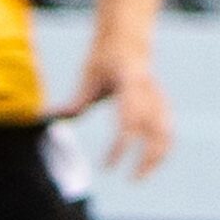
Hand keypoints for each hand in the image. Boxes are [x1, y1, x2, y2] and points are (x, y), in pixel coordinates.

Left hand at [49, 47, 172, 177]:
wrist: (128, 39)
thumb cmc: (105, 57)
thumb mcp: (89, 74)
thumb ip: (77, 100)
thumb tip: (51, 118)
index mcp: (131, 84)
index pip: (129, 124)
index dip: (120, 148)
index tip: (108, 167)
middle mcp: (150, 94)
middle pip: (155, 134)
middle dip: (146, 160)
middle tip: (131, 180)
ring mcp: (160, 99)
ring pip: (167, 134)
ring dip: (157, 158)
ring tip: (141, 175)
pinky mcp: (163, 105)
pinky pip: (168, 132)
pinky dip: (162, 149)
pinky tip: (149, 163)